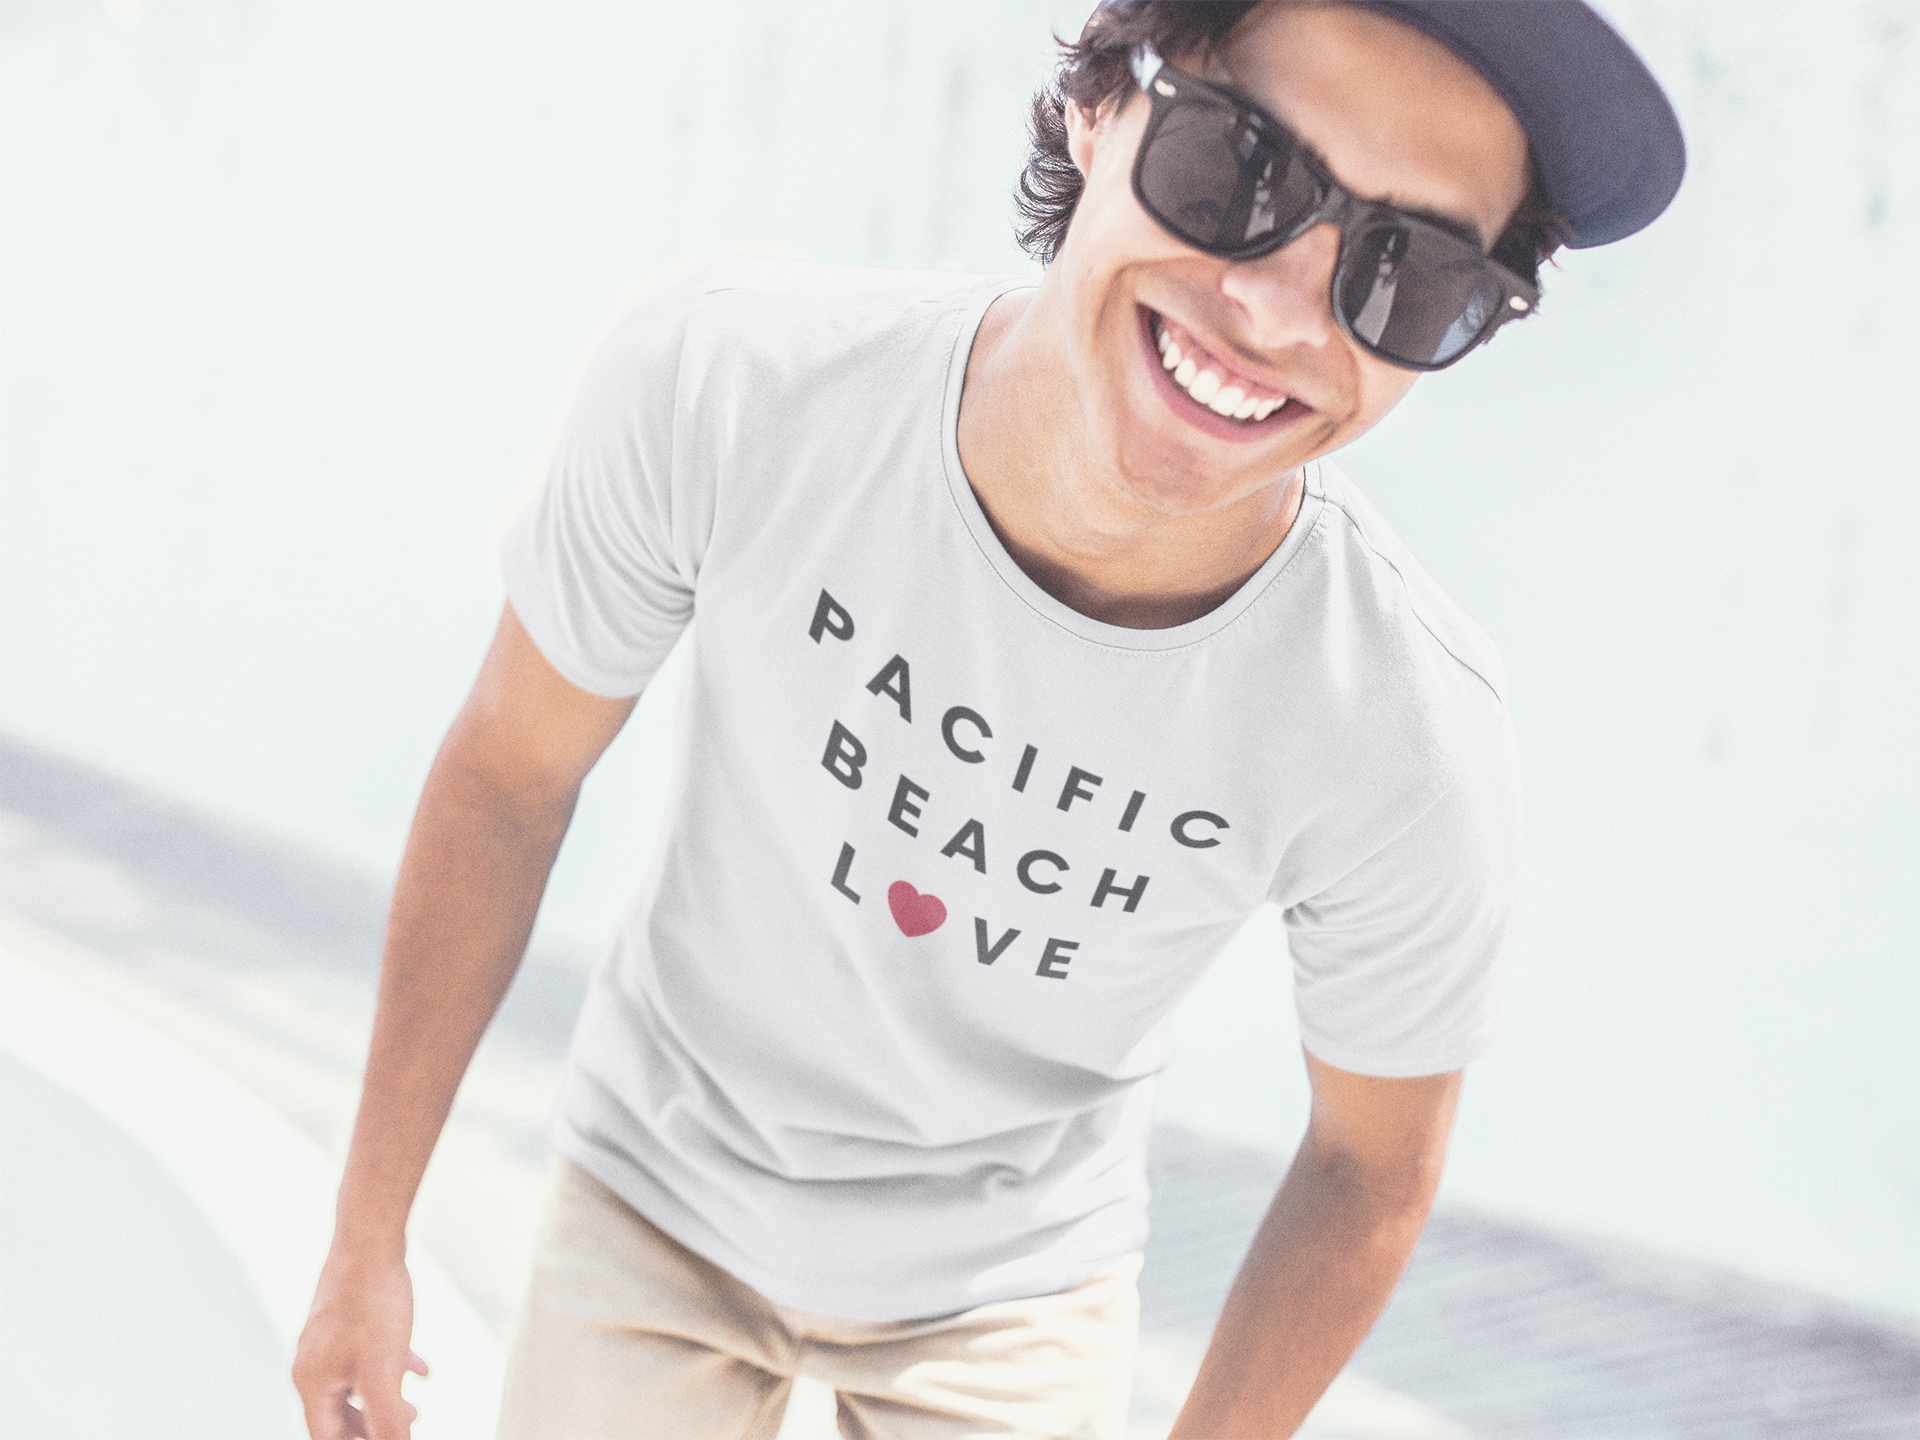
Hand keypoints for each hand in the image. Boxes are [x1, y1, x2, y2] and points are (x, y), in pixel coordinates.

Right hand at [292, 1243, 430, 1438]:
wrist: (369, 1241)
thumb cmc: (372, 1305)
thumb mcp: (384, 1373)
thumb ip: (388, 1420)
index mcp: (312, 1383)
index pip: (327, 1436)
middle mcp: (312, 1362)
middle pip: (338, 1414)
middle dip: (370, 1429)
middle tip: (402, 1433)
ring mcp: (327, 1338)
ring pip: (355, 1384)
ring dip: (383, 1401)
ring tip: (415, 1409)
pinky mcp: (346, 1318)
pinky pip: (367, 1354)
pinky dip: (392, 1368)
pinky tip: (421, 1367)